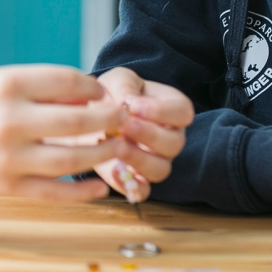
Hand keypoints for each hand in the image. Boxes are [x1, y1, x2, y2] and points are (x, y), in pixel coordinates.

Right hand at [0, 64, 156, 201]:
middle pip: (78, 122)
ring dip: (103, 154)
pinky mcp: (6, 186)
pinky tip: (99, 185)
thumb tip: (90, 98)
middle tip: (123, 117)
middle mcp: (9, 120)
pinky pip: (56, 192)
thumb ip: (41, 89)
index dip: (94, 87)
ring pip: (73, 160)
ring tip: (117, 147)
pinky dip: (83, 192)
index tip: (103, 92)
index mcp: (7, 85)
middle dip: (109, 119)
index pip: (68, 82)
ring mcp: (8, 157)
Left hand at [93, 68, 193, 201]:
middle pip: (174, 144)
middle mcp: (170, 137)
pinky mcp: (137, 180)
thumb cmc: (111, 93)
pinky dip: (130, 186)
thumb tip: (128, 103)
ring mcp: (156, 161)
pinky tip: (114, 170)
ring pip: (160, 169)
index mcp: (172, 108)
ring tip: (115, 146)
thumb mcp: (116, 79)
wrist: (88, 116)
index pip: (182, 112)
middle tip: (123, 127)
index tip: (133, 106)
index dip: (161, 111)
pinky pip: (142, 191)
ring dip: (138, 159)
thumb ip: (124, 86)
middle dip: (148, 135)